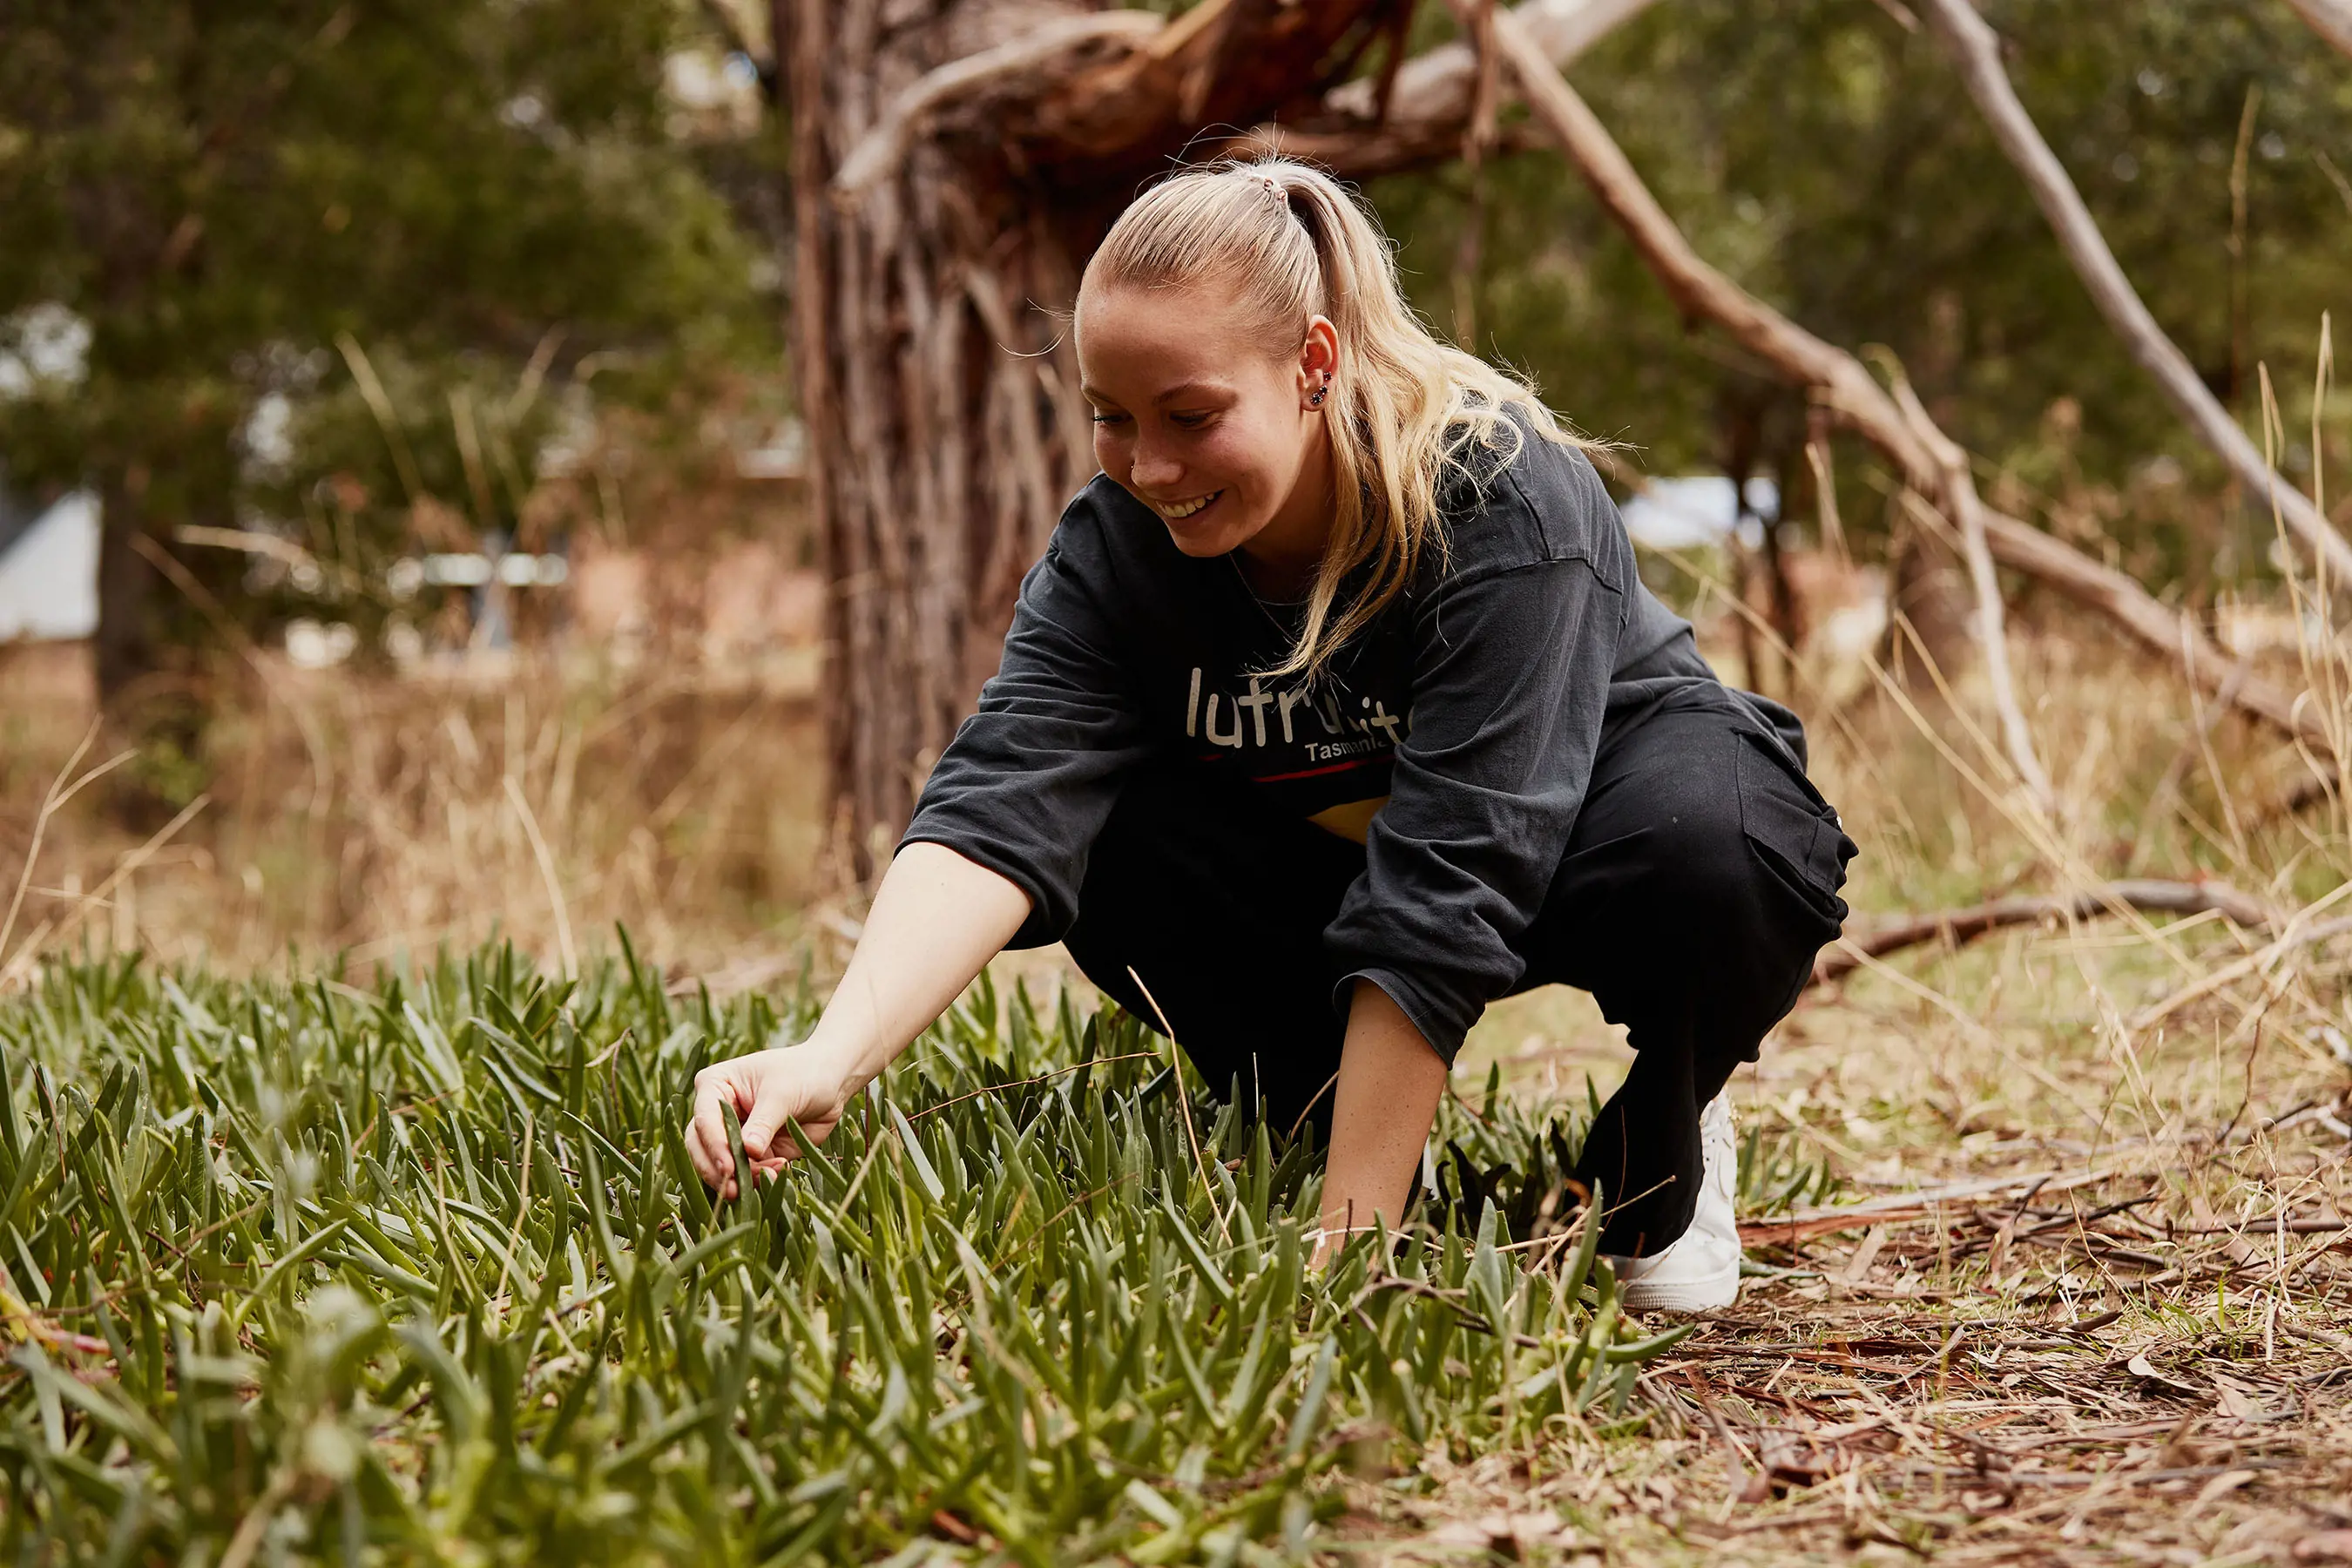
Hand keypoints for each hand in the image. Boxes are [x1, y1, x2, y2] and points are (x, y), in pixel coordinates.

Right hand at [686, 1044, 850, 1197]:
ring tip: (772, 1173)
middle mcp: (717, 1112)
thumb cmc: (804, 1074)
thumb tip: (749, 1151)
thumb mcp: (783, 1094)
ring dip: (741, 1178)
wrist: (830, 1083)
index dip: (714, 1145)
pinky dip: (758, 1179)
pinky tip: (779, 1171)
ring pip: (720, 1165)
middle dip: (718, 1170)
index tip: (727, 1167)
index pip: (704, 1119)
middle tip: (734, 1189)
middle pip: (700, 1147)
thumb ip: (764, 1123)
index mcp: (716, 1085)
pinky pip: (746, 1173)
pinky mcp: (750, 1154)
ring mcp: (733, 1135)